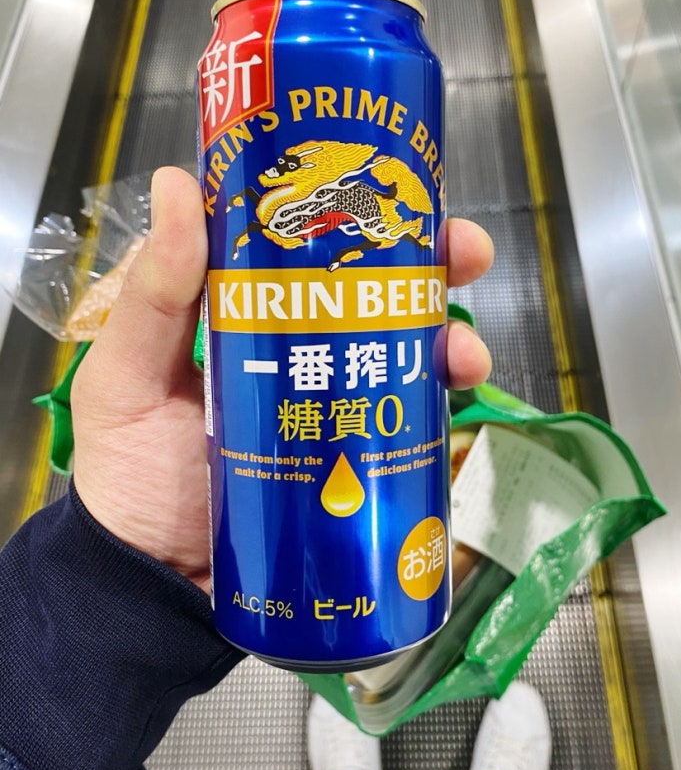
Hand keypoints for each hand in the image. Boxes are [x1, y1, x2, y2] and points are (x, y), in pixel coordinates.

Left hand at [71, 167, 492, 592]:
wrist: (156, 586)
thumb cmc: (130, 472)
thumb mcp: (126, 375)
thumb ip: (153, 293)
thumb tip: (179, 183)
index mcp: (247, 315)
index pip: (309, 246)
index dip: (358, 210)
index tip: (398, 186)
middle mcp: (300, 349)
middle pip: (375, 291)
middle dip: (431, 263)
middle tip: (465, 251)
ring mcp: (334, 403)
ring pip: (408, 350)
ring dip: (451, 334)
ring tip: (463, 348)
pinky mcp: (357, 459)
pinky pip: (411, 420)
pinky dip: (445, 401)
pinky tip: (458, 394)